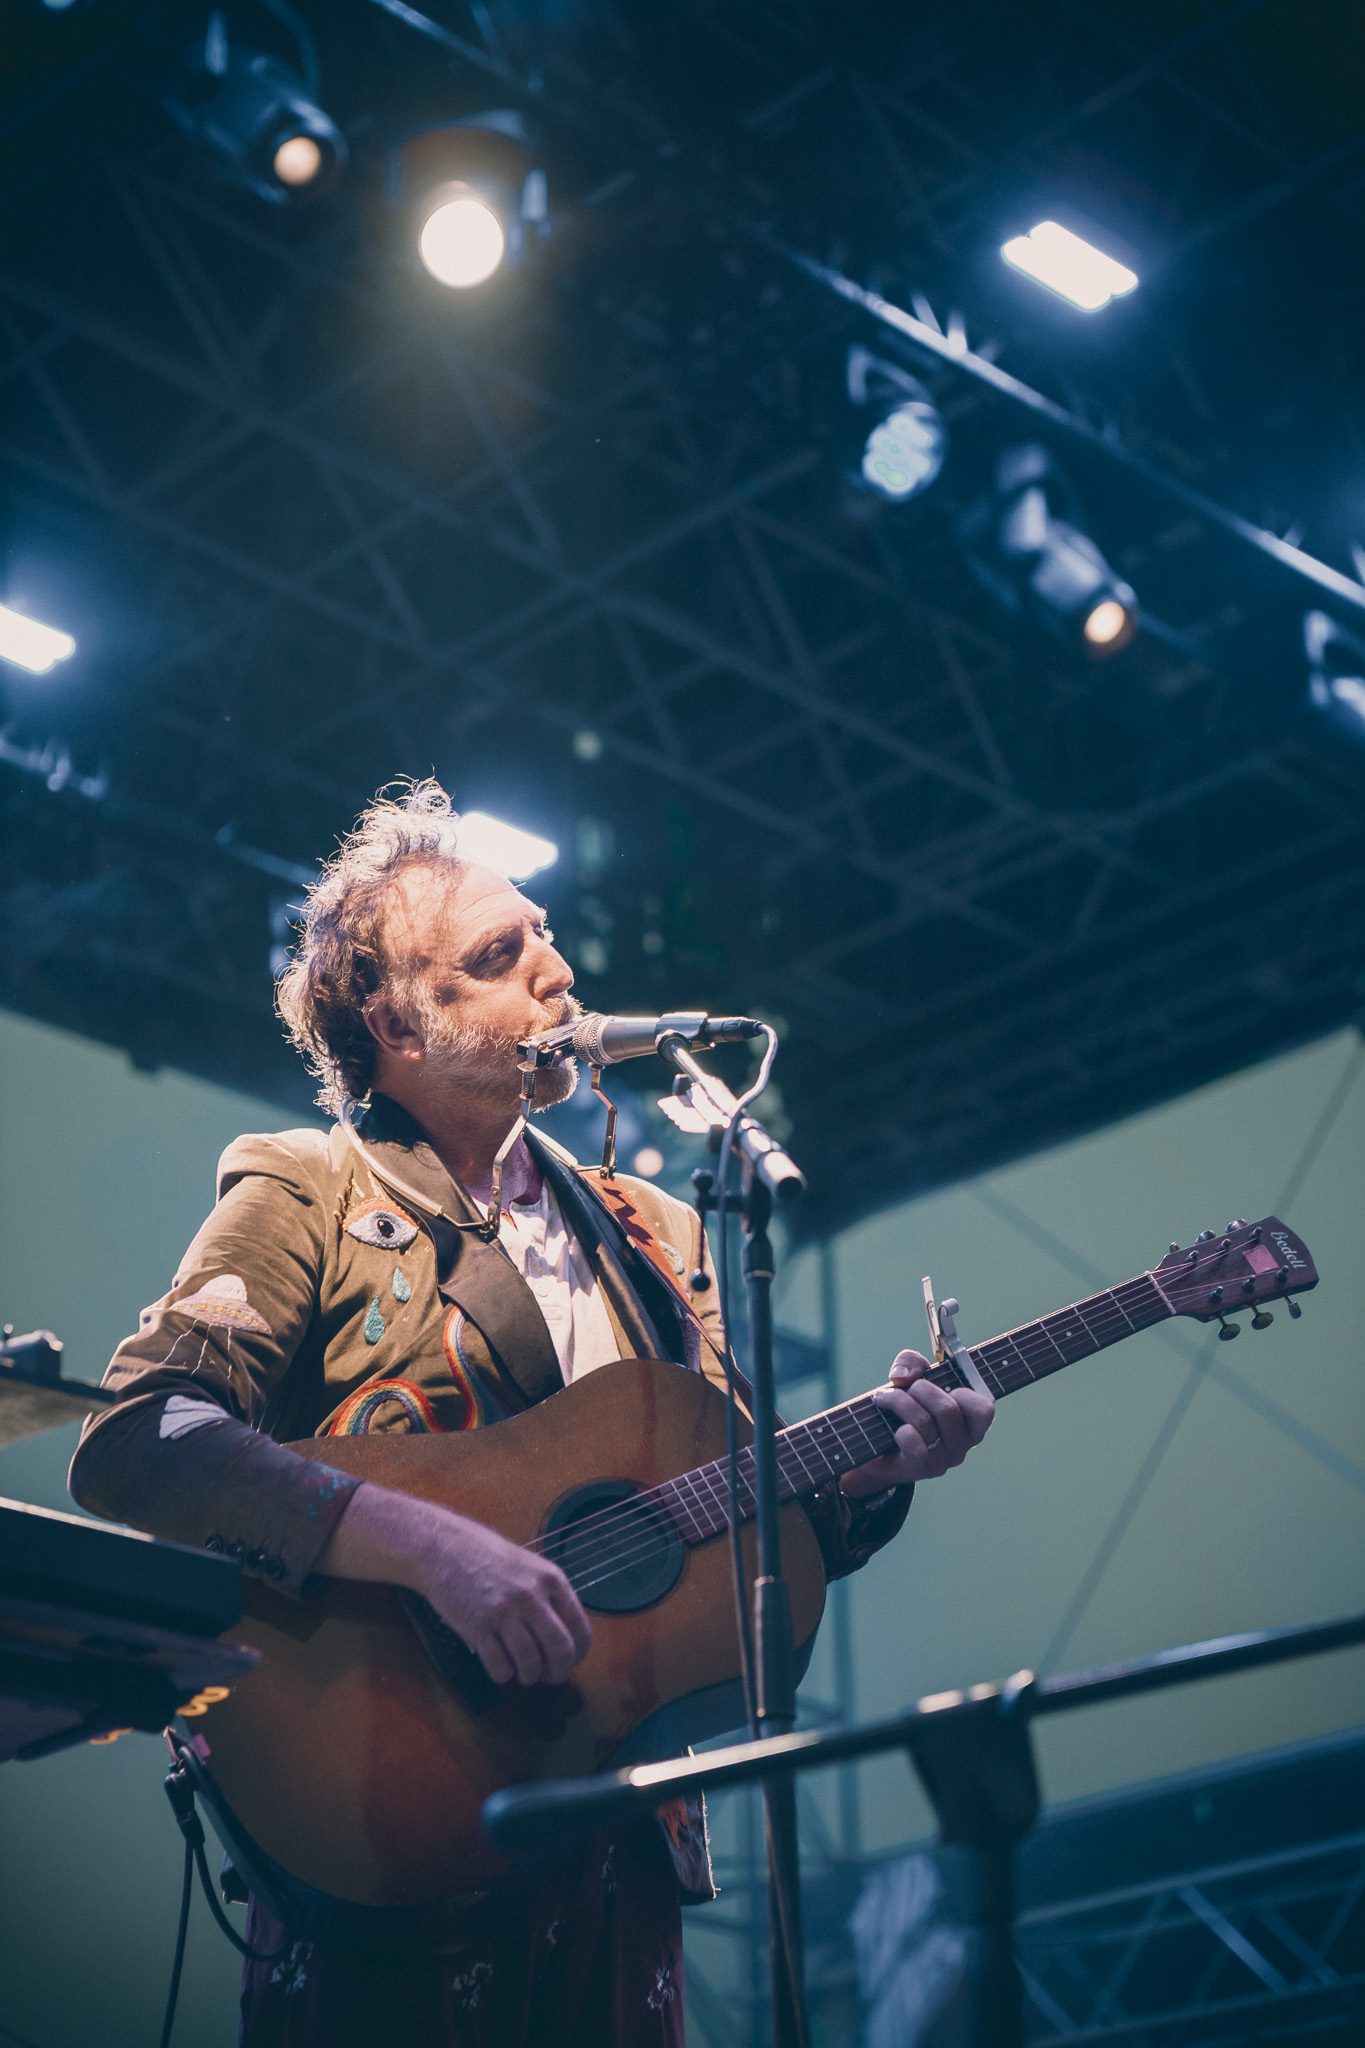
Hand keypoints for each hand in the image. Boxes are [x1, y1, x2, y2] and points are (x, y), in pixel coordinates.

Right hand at [417, 1507, 592, 1687]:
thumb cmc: (487, 1556)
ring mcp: (504, 1612)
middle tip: (548, 1677)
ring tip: (522, 1672)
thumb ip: (549, 1596)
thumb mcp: (529, 1567)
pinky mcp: (478, 1627)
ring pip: (531, 1663)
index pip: (580, 1629)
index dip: (578, 1654)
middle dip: (558, 1673)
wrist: (443, 1548)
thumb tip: (565, 1636)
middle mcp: (532, 1596)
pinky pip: (500, 1667)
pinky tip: (500, 1666)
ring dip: (529, 1676)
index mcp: (551, 1580)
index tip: (569, 1662)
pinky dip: (503, 1675)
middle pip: (560, 1651)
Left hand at [839, 1349, 994, 1497]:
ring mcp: (942, 1459)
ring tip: (884, 1398)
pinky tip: (894, 1428)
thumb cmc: (903, 1406)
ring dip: (899, 1401)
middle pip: (947, 1410)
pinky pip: (915, 1446)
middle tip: (906, 1388)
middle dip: (920, 1388)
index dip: (965, 1393)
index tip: (947, 1387)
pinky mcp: (920, 1468)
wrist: (877, 1445)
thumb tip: (904, 1377)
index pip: (984, 1409)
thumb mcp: (910, 1376)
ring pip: (925, 1422)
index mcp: (970, 1422)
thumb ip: (911, 1362)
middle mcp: (961, 1444)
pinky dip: (902, 1431)